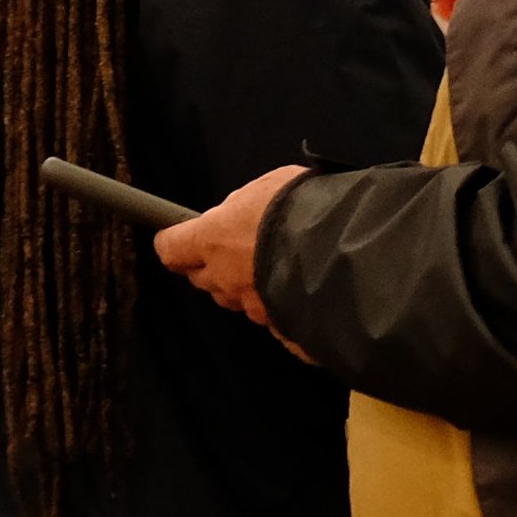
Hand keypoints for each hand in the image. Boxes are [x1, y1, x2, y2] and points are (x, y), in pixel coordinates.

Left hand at [153, 163, 305, 340]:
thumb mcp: (270, 186)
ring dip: (248, 287)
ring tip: (276, 268)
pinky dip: (282, 309)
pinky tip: (302, 293)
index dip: (174, 243)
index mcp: (212, 240)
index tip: (177, 236)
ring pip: (238, 300)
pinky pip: (274, 320)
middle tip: (235, 249)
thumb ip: (247, 206)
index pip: (171, 248)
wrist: (345, 251)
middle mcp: (225, 279)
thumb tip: (242, 214)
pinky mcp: (281, 329)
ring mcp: (253, 308)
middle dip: (213, 266)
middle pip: (203, 279)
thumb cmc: (304, 210)